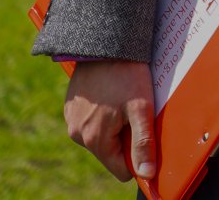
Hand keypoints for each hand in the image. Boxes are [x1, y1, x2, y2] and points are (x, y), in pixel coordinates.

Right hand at [62, 58, 157, 182]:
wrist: (103, 43)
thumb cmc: (125, 74)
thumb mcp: (141, 108)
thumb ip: (143, 143)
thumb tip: (147, 175)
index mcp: (94, 139)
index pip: (120, 169)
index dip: (138, 157)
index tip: (147, 136)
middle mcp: (78, 135)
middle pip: (111, 151)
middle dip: (126, 137)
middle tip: (136, 111)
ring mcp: (72, 120)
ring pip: (102, 135)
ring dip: (115, 124)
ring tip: (124, 99)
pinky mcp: (71, 107)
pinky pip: (92, 120)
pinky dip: (104, 113)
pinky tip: (112, 93)